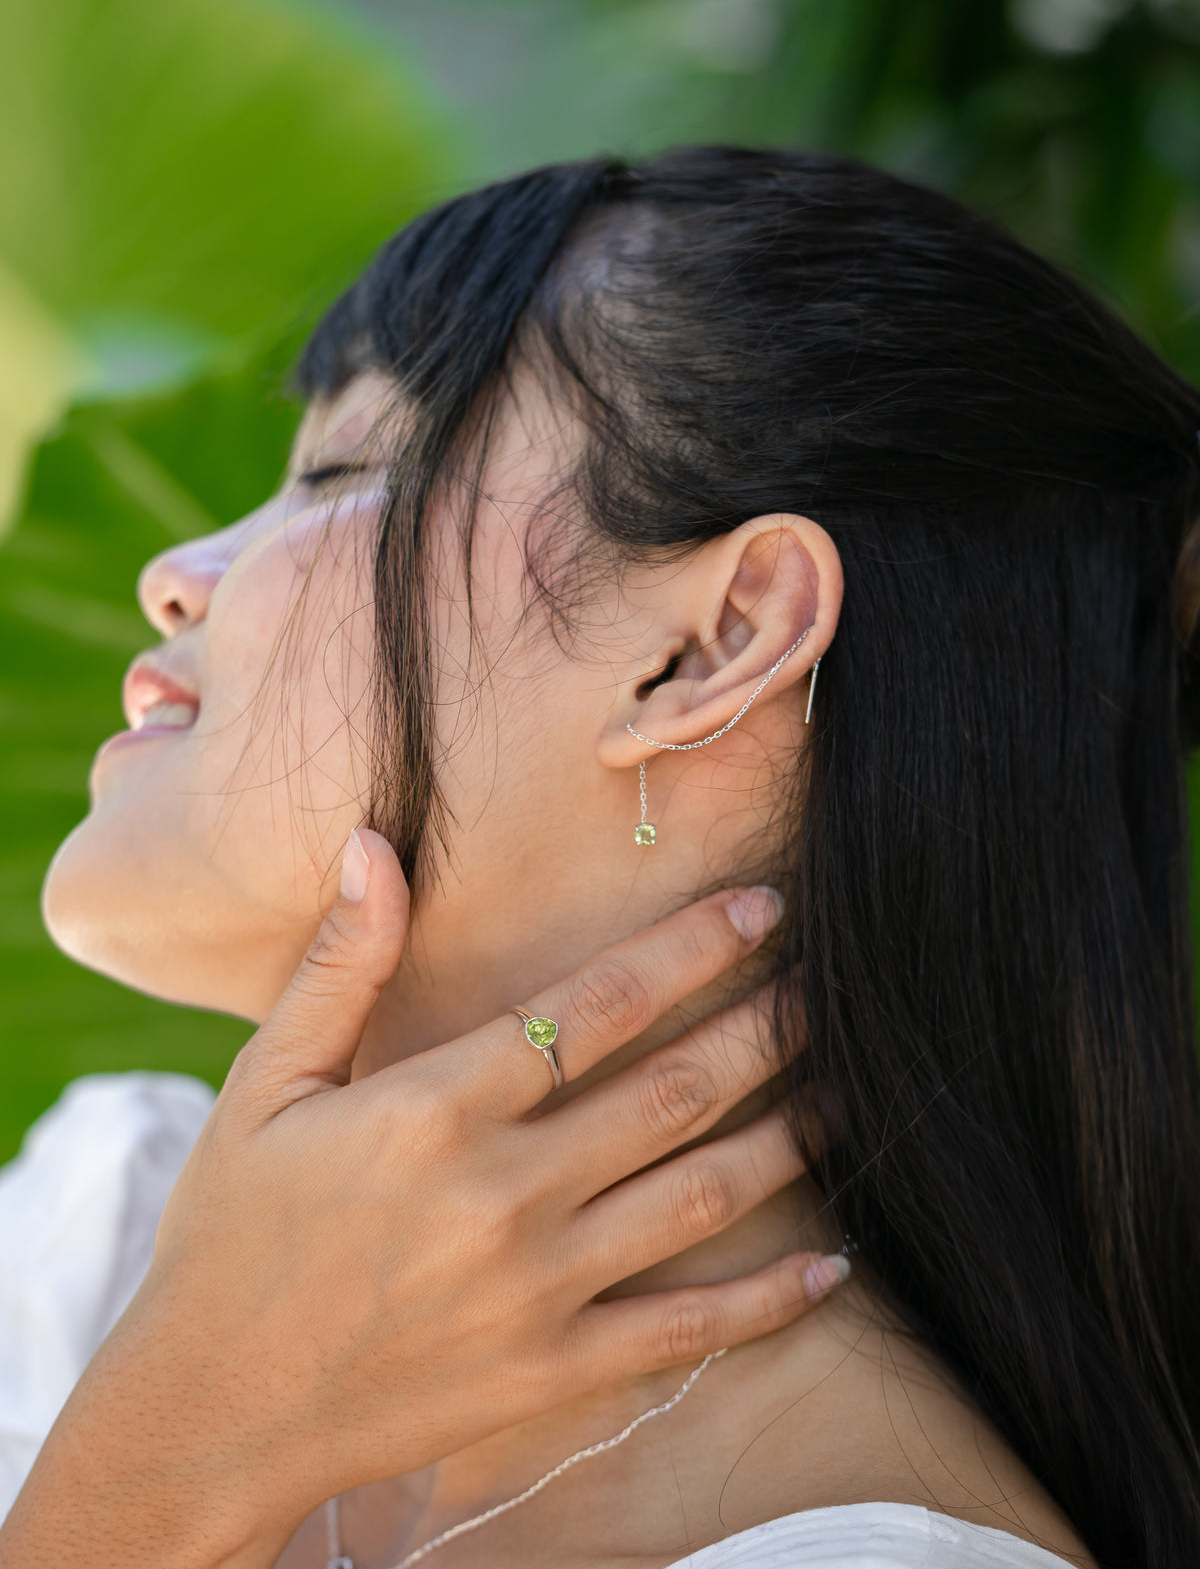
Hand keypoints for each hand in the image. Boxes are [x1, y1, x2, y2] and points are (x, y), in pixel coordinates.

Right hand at [2, 831, 840, 1568]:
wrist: (210, 1408)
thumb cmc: (228, 1231)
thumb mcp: (264, 1085)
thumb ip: (339, 965)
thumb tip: (372, 844)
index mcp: (437, 1108)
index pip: (600, 1005)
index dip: (692, 947)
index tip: (759, 907)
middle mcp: (503, 1191)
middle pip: (673, 1090)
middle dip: (763, 1027)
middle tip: (826, 986)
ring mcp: (537, 1287)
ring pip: (699, 1195)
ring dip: (785, 1138)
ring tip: (845, 1091)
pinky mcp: (551, 1370)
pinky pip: (682, 1328)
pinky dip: (765, 1300)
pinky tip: (830, 1267)